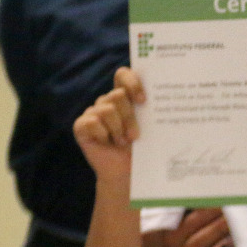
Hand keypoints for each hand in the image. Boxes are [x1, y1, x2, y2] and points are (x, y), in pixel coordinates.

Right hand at [73, 67, 145, 181]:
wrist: (125, 172)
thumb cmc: (140, 147)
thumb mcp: (149, 126)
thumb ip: (151, 109)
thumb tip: (164, 95)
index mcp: (125, 95)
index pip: (123, 75)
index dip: (132, 82)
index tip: (143, 100)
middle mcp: (107, 101)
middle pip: (118, 95)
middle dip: (129, 117)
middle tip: (134, 135)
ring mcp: (93, 112)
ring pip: (107, 109)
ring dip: (118, 129)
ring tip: (123, 141)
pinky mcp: (81, 125)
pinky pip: (92, 122)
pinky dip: (102, 133)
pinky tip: (106, 142)